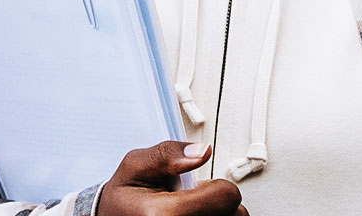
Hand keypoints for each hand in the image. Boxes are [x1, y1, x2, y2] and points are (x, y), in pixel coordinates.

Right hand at [96, 141, 245, 215]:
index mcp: (165, 215)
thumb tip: (201, 151)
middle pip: (236, 213)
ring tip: (193, 211)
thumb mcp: (135, 165)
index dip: (216, 185)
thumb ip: (167, 155)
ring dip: (219, 213)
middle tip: (192, 201)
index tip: (198, 186)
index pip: (226, 197)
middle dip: (218, 201)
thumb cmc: (125, 198)